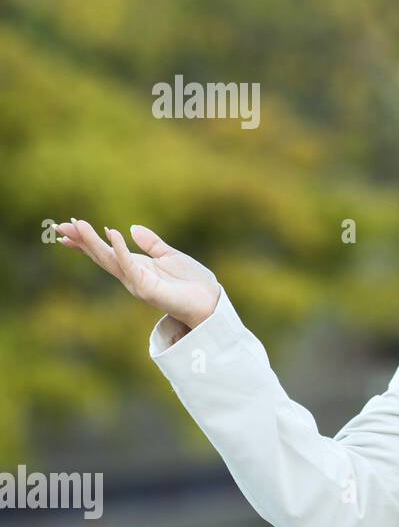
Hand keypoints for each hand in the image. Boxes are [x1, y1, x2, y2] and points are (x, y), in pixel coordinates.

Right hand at [56, 219, 220, 329]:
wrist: (210, 302)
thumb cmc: (192, 282)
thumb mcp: (170, 256)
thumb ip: (151, 243)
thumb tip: (132, 228)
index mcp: (137, 266)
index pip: (106, 251)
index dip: (87, 240)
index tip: (69, 227)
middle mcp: (132, 275)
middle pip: (101, 255)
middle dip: (81, 241)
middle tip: (60, 225)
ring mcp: (137, 282)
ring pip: (110, 259)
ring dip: (93, 242)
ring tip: (78, 225)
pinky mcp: (147, 288)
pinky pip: (130, 265)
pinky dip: (121, 249)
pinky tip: (112, 233)